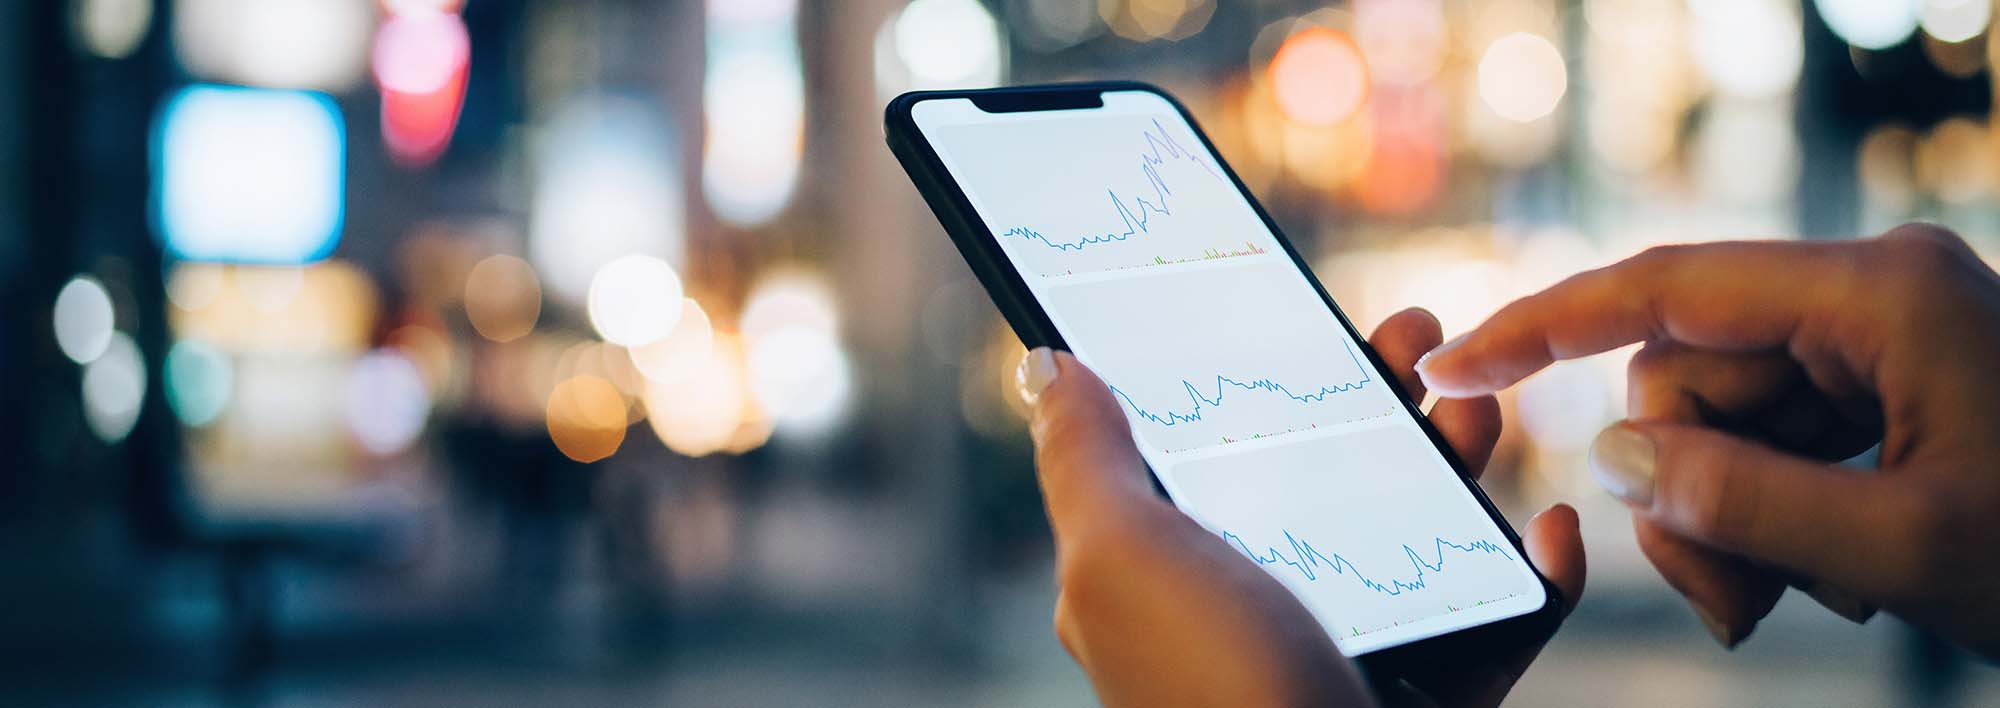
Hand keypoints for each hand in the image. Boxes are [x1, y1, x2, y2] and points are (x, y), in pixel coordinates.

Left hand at [1018, 308, 1585, 707]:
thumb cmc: (1211, 691)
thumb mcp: (1121, 561)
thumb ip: (1086, 462)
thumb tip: (1048, 365)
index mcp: (1171, 572)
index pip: (1212, 446)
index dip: (1255, 367)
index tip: (1304, 305)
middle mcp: (1257, 605)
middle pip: (1328, 470)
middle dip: (1378, 392)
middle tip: (1418, 333)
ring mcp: (1351, 648)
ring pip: (1420, 528)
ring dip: (1459, 455)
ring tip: (1484, 406)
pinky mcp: (1434, 692)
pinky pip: (1501, 619)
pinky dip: (1537, 573)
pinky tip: (1550, 529)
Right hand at [1416, 224, 1999, 659]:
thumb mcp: (1900, 551)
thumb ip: (1741, 503)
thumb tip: (1619, 459)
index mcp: (1880, 294)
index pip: (1664, 291)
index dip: (1544, 329)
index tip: (1457, 364)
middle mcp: (1873, 293)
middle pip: (1689, 375)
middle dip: (1684, 491)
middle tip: (1729, 601)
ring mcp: (1884, 339)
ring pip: (1723, 419)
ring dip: (1728, 520)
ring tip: (1785, 601)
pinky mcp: (1891, 385)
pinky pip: (1775, 439)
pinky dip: (1771, 515)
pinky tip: (1827, 577)